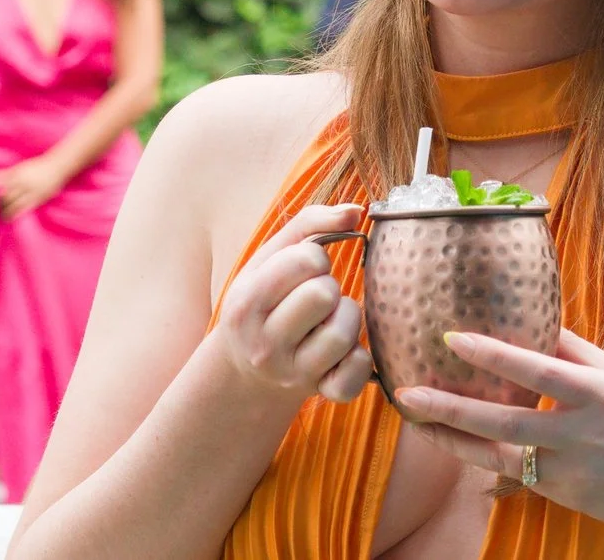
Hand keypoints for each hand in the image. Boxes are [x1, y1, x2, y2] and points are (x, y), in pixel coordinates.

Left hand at [0, 152, 72, 219]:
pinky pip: (23, 208)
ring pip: (11, 203)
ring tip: (3, 213)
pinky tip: (11, 217)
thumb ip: (9, 174)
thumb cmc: (38, 166)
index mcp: (15, 172)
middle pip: (2, 195)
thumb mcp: (21, 167)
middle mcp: (20, 181)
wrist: (58, 165)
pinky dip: (15, 214)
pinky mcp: (38, 198)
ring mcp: (29, 190)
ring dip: (5, 210)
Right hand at [202, 203, 372, 405]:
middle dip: (329, 287)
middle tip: (316, 297)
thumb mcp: (268, 259)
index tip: (304, 271)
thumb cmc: (265, 301)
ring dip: (346, 317)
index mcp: (247, 303)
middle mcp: (264, 344)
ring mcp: (292, 373)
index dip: (315, 258)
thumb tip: (355, 211)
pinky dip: (358, 358)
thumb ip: (309, 223)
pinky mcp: (320, 393)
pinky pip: (356, 373)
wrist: (245, 370)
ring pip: (343, 332)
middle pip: (324, 295)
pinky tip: (341, 350)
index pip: (306, 260)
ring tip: (327, 319)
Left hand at [393, 329, 603, 559]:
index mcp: (600, 391)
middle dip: (451, 407)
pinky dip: (491, 463)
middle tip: (408, 392)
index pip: (535, 367)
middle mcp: (584, 431)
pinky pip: (523, 477)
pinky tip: (463, 450)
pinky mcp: (573, 498)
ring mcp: (576, 471)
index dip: (490, 352)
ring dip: (457, 441)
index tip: (450, 336)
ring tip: (420, 424)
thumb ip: (582, 355)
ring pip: (502, 456)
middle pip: (504, 421)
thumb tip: (542, 322)